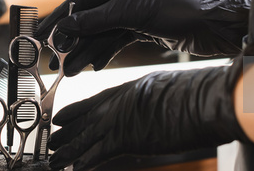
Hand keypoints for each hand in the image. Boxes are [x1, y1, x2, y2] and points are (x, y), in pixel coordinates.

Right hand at [35, 0, 251, 75]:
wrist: (211, 26)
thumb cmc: (176, 8)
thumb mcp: (129, 13)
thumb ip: (94, 21)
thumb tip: (64, 28)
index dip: (61, 18)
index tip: (42, 34)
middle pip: (90, 19)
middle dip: (72, 41)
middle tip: (53, 59)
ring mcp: (134, 12)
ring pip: (102, 34)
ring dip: (85, 52)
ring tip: (70, 70)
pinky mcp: (143, 29)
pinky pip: (116, 42)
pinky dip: (104, 54)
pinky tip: (93, 65)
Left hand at [47, 65, 249, 169]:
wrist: (201, 100)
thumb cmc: (195, 94)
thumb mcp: (165, 89)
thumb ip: (149, 100)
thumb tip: (149, 110)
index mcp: (127, 90)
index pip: (94, 101)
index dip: (75, 112)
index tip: (61, 118)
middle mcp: (117, 104)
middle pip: (84, 120)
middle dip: (67, 133)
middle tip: (51, 142)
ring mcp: (119, 121)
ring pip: (85, 138)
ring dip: (68, 151)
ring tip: (54, 160)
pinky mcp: (124, 139)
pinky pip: (97, 154)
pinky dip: (84, 163)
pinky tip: (74, 170)